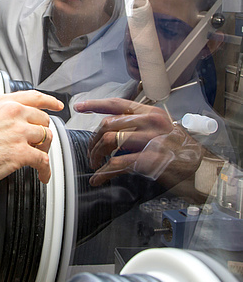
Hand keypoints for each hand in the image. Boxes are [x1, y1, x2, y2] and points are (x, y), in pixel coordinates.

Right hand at [0, 90, 63, 193]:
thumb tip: (7, 123)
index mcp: (1, 103)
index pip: (34, 97)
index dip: (49, 102)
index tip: (57, 105)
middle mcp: (12, 114)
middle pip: (43, 119)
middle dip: (42, 133)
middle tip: (37, 144)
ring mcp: (18, 132)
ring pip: (46, 138)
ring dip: (44, 151)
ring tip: (37, 160)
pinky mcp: (21, 152)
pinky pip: (44, 161)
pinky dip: (45, 170)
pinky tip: (41, 175)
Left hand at [73, 98, 202, 187]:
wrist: (202, 168)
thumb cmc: (178, 150)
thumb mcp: (159, 129)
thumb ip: (136, 125)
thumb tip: (108, 130)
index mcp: (150, 112)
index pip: (117, 103)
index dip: (95, 104)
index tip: (79, 106)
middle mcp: (150, 122)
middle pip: (108, 124)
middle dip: (93, 140)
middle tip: (90, 153)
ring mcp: (151, 139)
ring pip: (110, 141)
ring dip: (97, 155)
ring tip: (94, 165)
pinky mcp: (151, 159)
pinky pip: (118, 163)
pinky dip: (104, 172)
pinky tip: (99, 178)